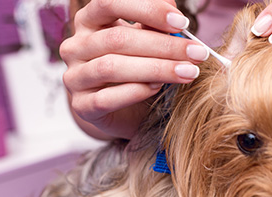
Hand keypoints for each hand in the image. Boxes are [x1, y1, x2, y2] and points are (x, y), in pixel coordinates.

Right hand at [60, 0, 209, 138]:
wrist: (124, 111)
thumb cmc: (136, 69)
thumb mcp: (146, 42)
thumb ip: (154, 27)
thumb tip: (174, 12)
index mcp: (90, 21)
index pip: (109, 3)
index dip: (147, 9)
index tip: (181, 22)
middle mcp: (76, 46)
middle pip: (117, 39)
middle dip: (163, 46)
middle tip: (197, 53)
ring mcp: (75, 77)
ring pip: (111, 67)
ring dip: (156, 69)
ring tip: (187, 72)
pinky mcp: (81, 106)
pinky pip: (106, 98)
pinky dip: (136, 92)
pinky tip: (158, 88)